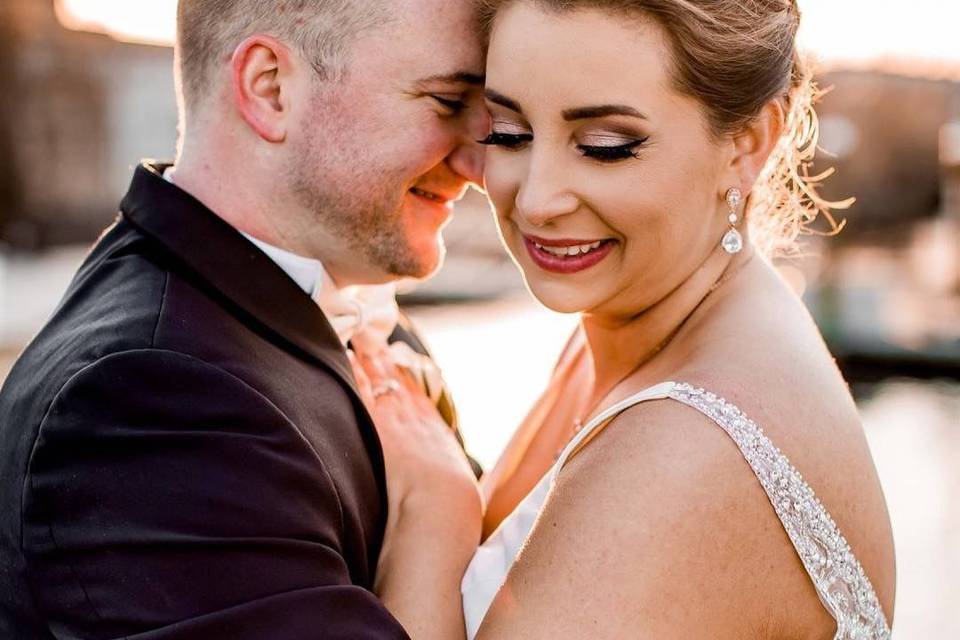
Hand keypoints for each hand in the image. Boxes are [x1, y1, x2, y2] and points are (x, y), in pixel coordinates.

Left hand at [350, 349, 480, 637]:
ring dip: (371, 360)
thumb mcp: (454, 498)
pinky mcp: (380, 428)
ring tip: (360, 338)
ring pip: (383, 383)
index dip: (409, 383)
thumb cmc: (450, 517)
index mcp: (439, 441)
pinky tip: (346, 359)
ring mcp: (399, 424)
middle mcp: (420, 425)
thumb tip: (444, 497)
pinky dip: (357, 374)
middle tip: (375, 337)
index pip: (422, 403)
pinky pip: (366, 394)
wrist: (441, 514)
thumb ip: (442, 487)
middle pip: (400, 385)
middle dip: (387, 361)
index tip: (401, 364)